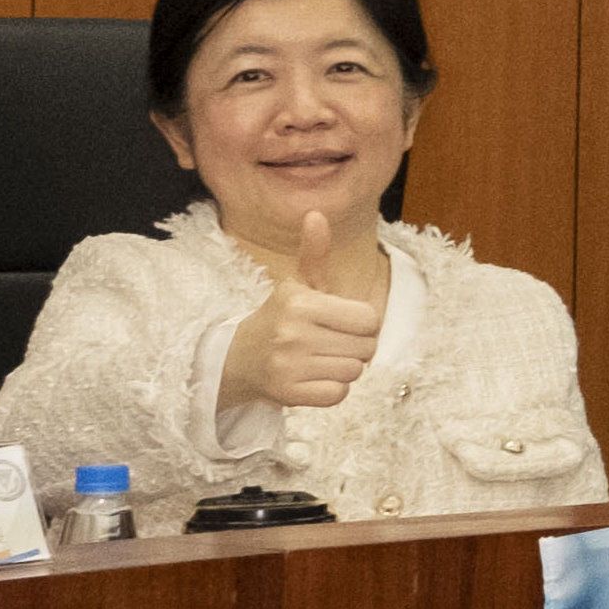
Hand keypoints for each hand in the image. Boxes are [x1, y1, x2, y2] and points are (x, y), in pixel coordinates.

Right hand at [224, 206, 386, 415]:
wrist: (238, 359)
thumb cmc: (283, 319)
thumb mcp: (299, 285)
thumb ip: (314, 253)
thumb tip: (316, 213)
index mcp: (301, 302)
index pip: (371, 320)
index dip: (361, 323)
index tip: (338, 323)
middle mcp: (292, 332)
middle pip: (367, 348)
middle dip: (355, 347)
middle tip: (327, 343)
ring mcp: (288, 365)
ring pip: (354, 372)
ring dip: (343, 369)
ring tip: (317, 359)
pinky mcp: (288, 394)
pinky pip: (339, 395)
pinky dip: (332, 390)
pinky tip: (311, 378)